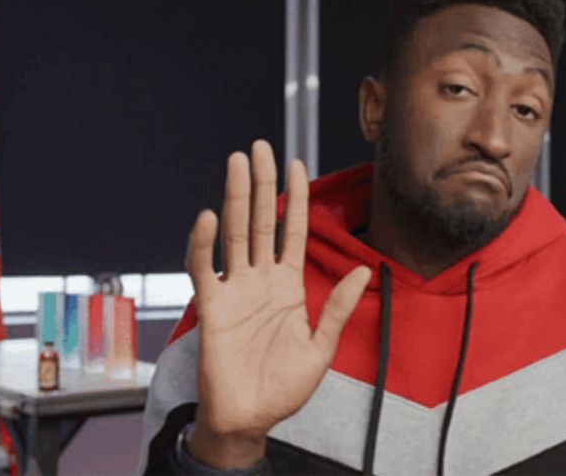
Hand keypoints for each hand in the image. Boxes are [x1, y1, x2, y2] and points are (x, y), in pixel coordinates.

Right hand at [185, 140, 370, 468]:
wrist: (251, 419)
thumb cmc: (284, 387)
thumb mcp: (321, 348)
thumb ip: (337, 307)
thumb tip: (361, 269)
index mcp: (289, 286)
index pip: (292, 230)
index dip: (295, 197)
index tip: (296, 162)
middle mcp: (261, 280)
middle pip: (261, 221)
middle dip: (261, 183)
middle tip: (259, 146)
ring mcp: (235, 290)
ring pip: (235, 234)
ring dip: (235, 198)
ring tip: (236, 162)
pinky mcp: (212, 307)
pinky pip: (205, 268)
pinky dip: (205, 243)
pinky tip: (210, 216)